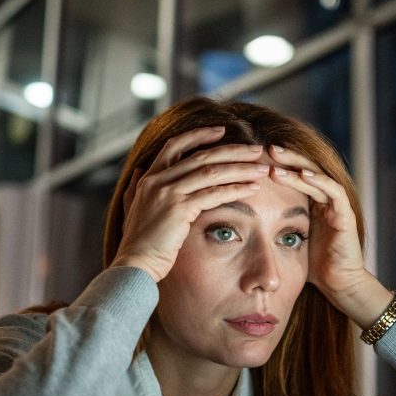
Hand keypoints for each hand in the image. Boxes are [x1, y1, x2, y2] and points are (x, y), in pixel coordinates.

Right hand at [111, 126, 269, 282]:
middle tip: (256, 150)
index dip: (199, 135)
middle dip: (232, 151)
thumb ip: (135, 188)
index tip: (221, 131)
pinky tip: (251, 189)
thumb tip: (139, 170)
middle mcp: (157, 180)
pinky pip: (214, 194)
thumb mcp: (133, 208)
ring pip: (211, 172)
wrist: (134, 264)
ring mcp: (168, 193)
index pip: (174, 145)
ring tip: (262, 169)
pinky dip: (235, 189)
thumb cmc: (138, 242)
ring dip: (240, 169)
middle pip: (201, 156)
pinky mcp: (179, 209)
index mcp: (149, 178)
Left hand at [266, 146, 395, 329]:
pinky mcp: (346, 214)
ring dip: (296, 165)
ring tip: (276, 157)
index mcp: (312, 203)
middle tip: (264, 147)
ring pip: (316, 176)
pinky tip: (302, 174)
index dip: (277, 165)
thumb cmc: (313, 266)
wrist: (339, 285)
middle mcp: (325, 200)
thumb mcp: (288, 241)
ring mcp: (337, 206)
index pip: (294, 176)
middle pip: (305, 168)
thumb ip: (274, 228)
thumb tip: (242, 223)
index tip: (255, 158)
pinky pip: (333, 191)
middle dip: (285, 157)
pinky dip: (318, 181)